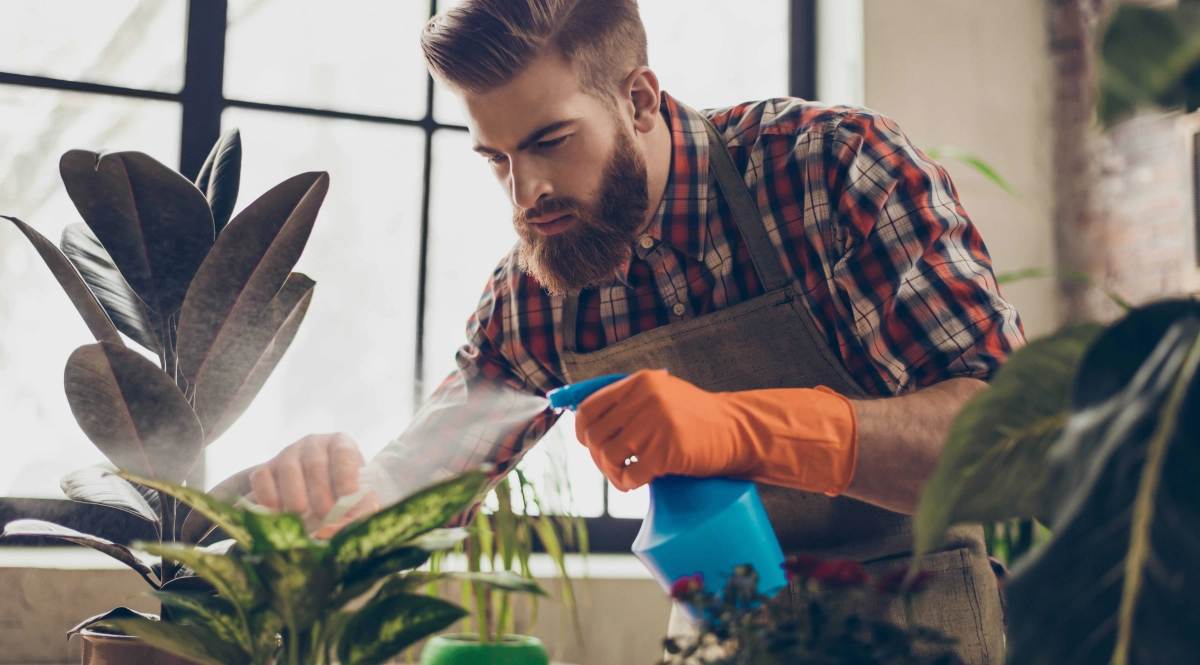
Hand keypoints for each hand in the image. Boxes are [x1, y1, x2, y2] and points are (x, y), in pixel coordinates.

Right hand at [249, 433, 378, 533]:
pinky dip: (268, 498)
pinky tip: (279, 514)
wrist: (318, 497)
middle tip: (325, 515)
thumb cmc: (345, 498)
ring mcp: (287, 453)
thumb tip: (328, 532)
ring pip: (288, 470)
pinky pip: (261, 478)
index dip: (345, 476)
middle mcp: (314, 444)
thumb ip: (353, 517)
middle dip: (320, 493)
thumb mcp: (358, 503)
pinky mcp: (265, 468)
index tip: (347, 497)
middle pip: (315, 464)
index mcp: (341, 445)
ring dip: (294, 496)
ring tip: (301, 516)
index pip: (343, 454)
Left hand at [573, 369, 857, 493]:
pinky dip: (627, 484)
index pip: (590, 406)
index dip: (581, 429)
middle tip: (611, 466)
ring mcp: (655, 425)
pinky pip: (628, 475)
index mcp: (641, 382)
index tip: (588, 443)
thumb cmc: (699, 419)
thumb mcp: (664, 395)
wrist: (740, 431)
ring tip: (625, 477)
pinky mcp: (666, 452)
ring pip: (606, 456)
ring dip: (610, 473)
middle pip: (594, 434)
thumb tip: (587, 421)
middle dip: (596, 456)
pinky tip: (637, 483)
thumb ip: (631, 401)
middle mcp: (645, 399)